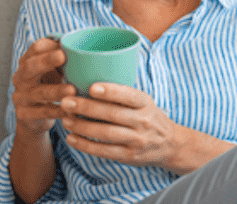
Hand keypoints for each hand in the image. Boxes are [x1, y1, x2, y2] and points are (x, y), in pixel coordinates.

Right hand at [11, 38, 76, 137]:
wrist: (34, 117)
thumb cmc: (50, 86)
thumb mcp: (55, 71)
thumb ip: (66, 60)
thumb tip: (90, 48)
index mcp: (29, 62)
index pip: (35, 49)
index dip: (48, 47)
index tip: (63, 46)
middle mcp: (21, 77)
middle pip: (30, 67)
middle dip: (46, 61)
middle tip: (63, 56)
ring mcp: (21, 97)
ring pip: (39, 92)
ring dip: (56, 90)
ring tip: (72, 90)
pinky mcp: (24, 114)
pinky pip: (42, 112)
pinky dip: (56, 111)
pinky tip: (69, 110)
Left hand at [60, 83, 232, 173]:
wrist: (170, 144)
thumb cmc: (149, 118)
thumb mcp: (144, 102)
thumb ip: (123, 95)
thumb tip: (89, 80)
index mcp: (145, 103)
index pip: (129, 95)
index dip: (111, 91)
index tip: (91, 87)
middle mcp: (143, 121)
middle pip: (112, 114)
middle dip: (86, 107)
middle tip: (66, 101)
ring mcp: (136, 140)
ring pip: (105, 133)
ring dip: (82, 126)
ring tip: (66, 119)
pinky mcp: (129, 156)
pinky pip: (104, 151)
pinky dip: (86, 145)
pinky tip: (72, 138)